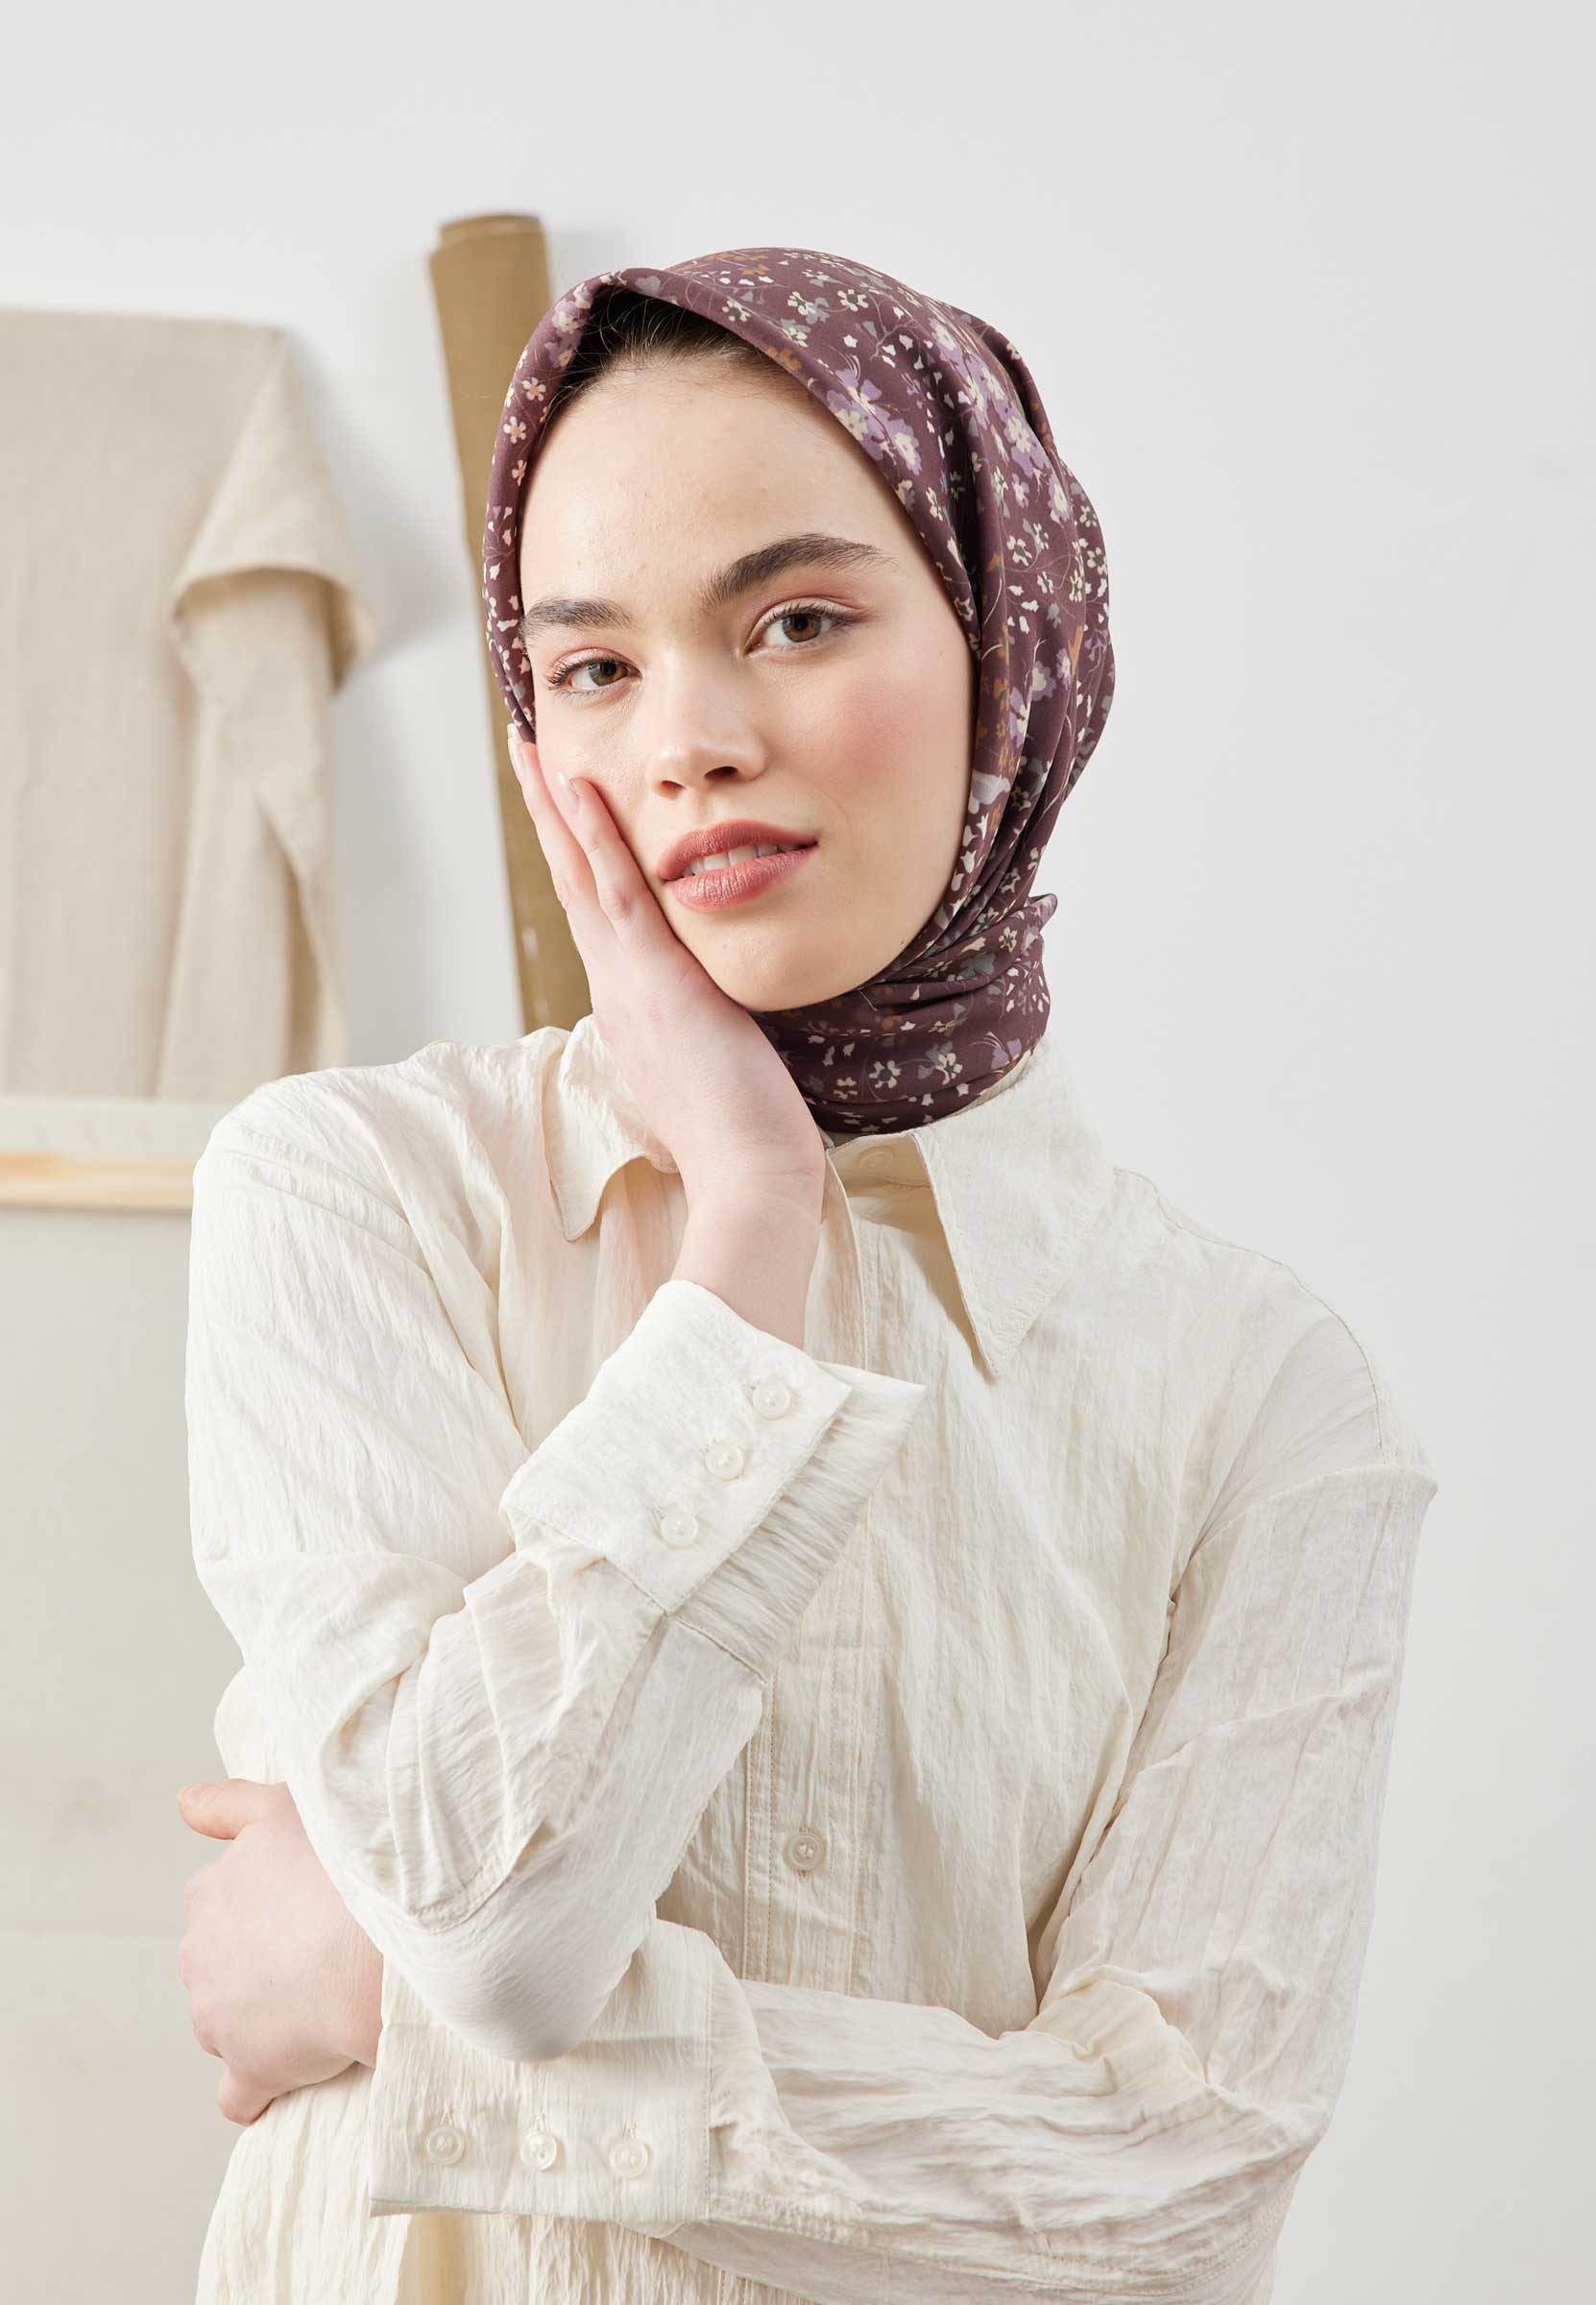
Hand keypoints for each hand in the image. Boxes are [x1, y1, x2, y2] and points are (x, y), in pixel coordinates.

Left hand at [177, 1778, 383, 2125]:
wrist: (372, 1947)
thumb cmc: (337, 1869)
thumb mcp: (282, 1809)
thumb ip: (227, 1806)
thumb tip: (183, 1804)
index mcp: (207, 1895)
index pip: (221, 1908)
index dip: (265, 1910)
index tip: (306, 1909)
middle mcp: (199, 1956)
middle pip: (223, 1966)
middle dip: (260, 1965)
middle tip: (323, 1950)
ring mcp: (217, 2017)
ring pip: (231, 2022)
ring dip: (264, 2019)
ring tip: (324, 2002)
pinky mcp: (249, 2068)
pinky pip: (240, 2093)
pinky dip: (259, 2089)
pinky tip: (287, 2078)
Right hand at [509, 725, 825, 1211]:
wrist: (747, 1177)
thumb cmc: (740, 1139)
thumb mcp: (712, 1071)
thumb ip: (698, 1038)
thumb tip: (708, 1029)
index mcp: (627, 1007)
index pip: (595, 913)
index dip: (575, 856)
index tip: (564, 809)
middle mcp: (613, 988)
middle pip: (570, 882)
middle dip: (547, 814)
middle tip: (525, 751)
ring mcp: (626, 982)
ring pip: (580, 876)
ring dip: (554, 806)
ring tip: (531, 746)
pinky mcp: (653, 980)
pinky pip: (618, 892)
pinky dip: (595, 837)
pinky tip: (578, 786)